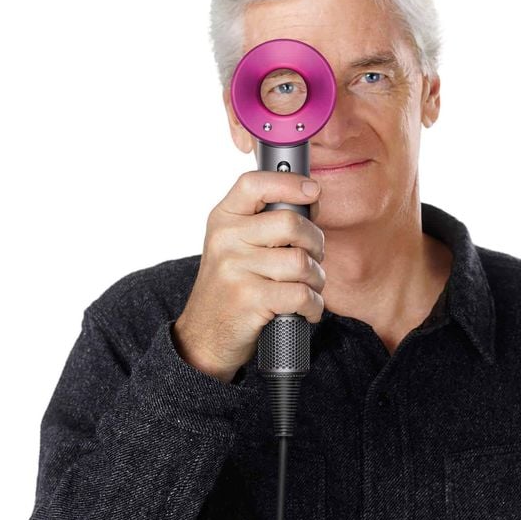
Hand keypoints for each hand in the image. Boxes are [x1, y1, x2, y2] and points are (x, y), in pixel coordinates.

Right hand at [172, 171, 325, 382]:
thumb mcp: (234, 246)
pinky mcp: (249, 299)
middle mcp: (225, 239)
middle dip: (316, 243)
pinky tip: (306, 310)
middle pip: (291, 223)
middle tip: (314, 258)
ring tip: (309, 288)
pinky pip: (301, 294)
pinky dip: (314, 305)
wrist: (203, 337)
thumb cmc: (231, 287)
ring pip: (301, 261)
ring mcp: (235, 268)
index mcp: (223, 219)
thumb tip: (310, 198)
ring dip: (317, 279)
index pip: (254, 183)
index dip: (289, 182)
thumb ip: (263, 222)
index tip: (313, 192)